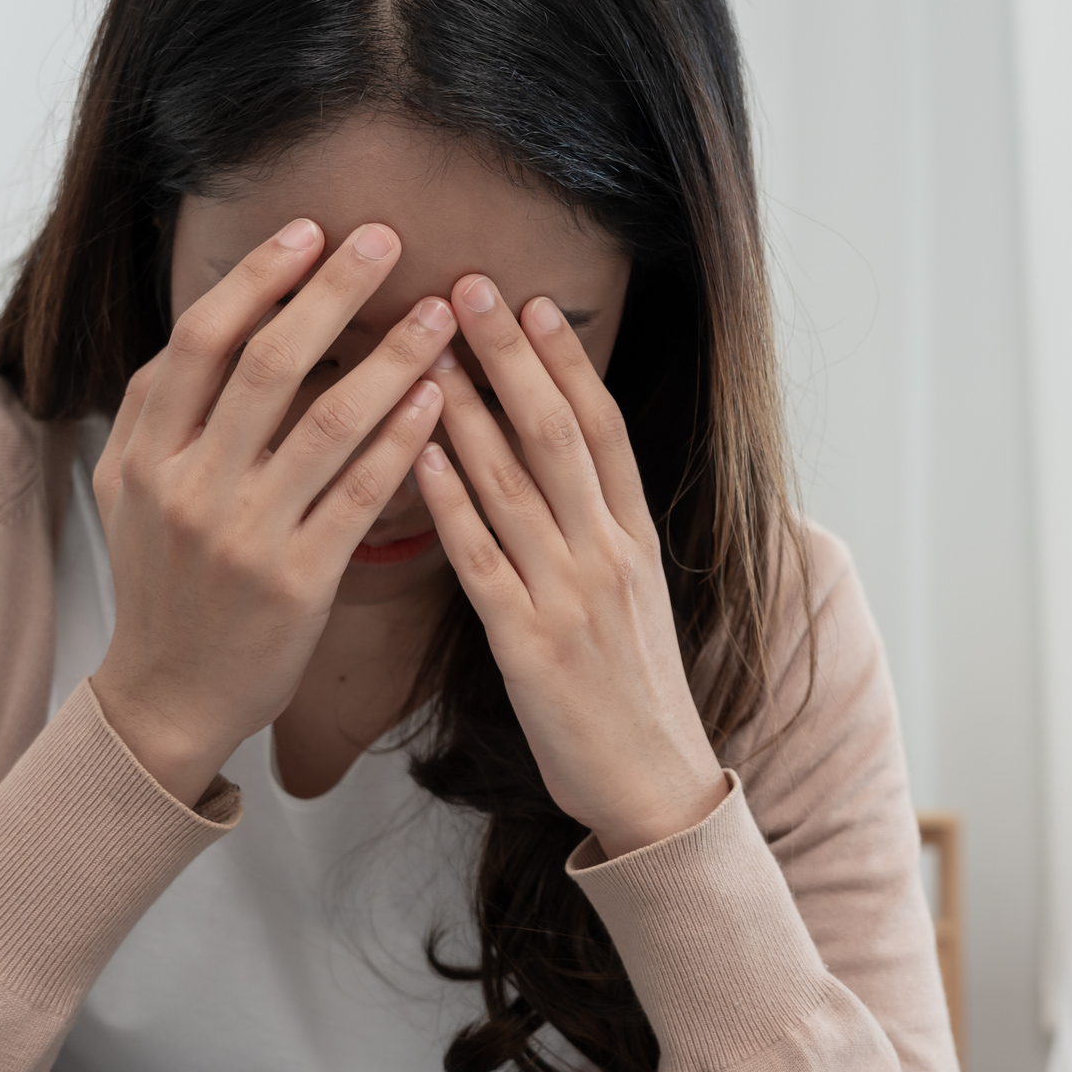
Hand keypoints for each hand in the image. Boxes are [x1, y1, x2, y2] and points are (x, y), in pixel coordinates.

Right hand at [90, 219, 455, 804]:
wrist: (167, 696)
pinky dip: (401, 441)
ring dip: (390, 359)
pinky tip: (438, 401)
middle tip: (385, 238)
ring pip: (325, 422)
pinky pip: (359, 494)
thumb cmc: (167, 583)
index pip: (201, 340)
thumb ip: (161, 412)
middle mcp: (186, 483)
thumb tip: (212, 325)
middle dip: (330, 291)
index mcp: (145, 451)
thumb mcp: (133, 492)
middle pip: (267, 363)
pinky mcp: (295, 580)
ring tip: (440, 315)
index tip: (310, 231)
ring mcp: (241, 533)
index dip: (258, 279)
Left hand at [413, 274, 727, 856]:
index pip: (604, 429)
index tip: (533, 303)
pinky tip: (417, 454)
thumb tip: (557, 476)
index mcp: (636, 539)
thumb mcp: (635, 600)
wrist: (654, 784)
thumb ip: (598, 535)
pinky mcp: (529, 644)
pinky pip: (481, 558)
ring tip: (427, 346)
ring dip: (468, 408)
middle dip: (513, 357)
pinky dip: (450, 502)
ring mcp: (570, 596)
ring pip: (515, 483)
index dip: (567, 363)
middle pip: (560, 434)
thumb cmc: (634, 694)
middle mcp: (608, 554)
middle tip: (470, 287)